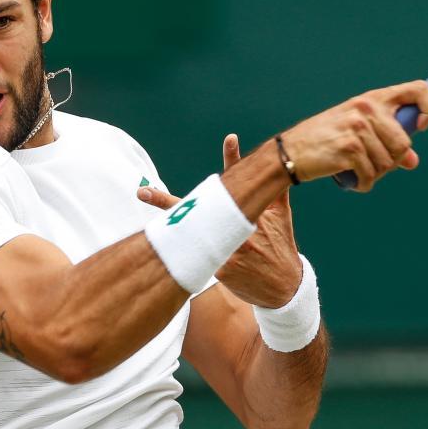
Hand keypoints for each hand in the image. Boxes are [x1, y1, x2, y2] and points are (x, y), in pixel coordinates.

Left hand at [138, 134, 301, 307]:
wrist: (285, 288)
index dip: (234, 159)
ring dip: (170, 230)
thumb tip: (277, 163)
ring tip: (146, 220)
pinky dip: (186, 256)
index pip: (238, 183)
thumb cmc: (282, 245)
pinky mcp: (222, 271)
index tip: (231, 140)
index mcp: (252, 211)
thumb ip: (275, 190)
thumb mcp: (282, 216)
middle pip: (200, 211)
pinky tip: (167, 256)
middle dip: (167, 202)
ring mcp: (231, 250)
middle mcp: (241, 228)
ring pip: (194, 236)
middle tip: (142, 191)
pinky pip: (199, 259)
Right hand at [282, 80, 427, 191]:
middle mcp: (367, 108)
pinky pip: (371, 175)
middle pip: (404, 143)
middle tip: (373, 164)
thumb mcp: (358, 132)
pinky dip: (365, 184)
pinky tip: (354, 180)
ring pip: (388, 163)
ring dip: (376, 174)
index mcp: (373, 98)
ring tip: (359, 170)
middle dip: (392, 161)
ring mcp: (358, 127)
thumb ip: (387, 141)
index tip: (422, 126)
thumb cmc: (327, 140)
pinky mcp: (350, 148)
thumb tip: (412, 161)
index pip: (418, 90)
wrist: (291, 151)